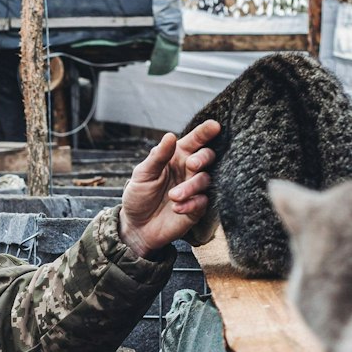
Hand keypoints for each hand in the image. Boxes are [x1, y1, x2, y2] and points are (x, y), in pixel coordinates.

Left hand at [118, 119, 221, 258]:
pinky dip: (191, 204)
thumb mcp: (143, 174)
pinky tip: (177, 208)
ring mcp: (194, 188)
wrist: (137, 226)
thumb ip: (157, 156)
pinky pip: (203, 202)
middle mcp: (189, 170)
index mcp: (176, 156)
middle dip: (203, 158)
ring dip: (191, 186)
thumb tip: (170, 136)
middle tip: (192, 164)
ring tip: (173, 196)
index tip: (215, 126)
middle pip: (207, 156)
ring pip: (205, 180)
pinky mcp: (197, 207)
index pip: (194, 140)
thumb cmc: (139, 195)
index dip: (205, 132)